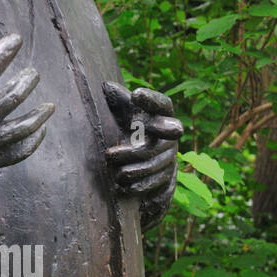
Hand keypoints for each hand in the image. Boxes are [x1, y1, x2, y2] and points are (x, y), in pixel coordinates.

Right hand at [0, 17, 53, 223]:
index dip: (3, 54)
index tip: (16, 40)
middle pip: (7, 103)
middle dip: (24, 86)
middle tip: (34, 73)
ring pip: (14, 132)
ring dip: (35, 118)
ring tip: (50, 107)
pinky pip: (9, 157)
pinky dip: (27, 146)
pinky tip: (38, 135)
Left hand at [103, 81, 181, 231]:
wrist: (136, 162)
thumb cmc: (129, 129)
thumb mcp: (124, 114)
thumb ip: (119, 101)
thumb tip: (106, 87)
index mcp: (162, 116)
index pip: (163, 104)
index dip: (152, 100)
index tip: (135, 94)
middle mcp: (170, 136)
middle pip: (155, 144)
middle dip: (134, 151)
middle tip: (109, 155)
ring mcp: (170, 158)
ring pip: (156, 166)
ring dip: (135, 171)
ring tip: (116, 175)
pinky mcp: (168, 179)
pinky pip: (159, 185)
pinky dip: (142, 187)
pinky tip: (125, 188)